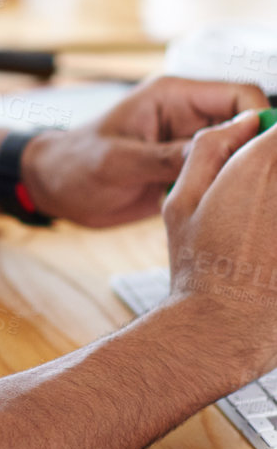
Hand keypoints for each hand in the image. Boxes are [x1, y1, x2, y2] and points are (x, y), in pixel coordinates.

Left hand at [18, 74, 269, 229]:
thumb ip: (169, 156)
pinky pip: (222, 176)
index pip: (239, 96)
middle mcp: (189, 116)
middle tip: (256, 185)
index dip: (260, 120)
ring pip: (239, 152)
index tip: (260, 155)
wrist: (54, 187)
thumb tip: (223, 148)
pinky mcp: (187, 170)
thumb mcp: (119, 161)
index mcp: (173, 96)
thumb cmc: (75, 164)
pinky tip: (226, 211)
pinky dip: (228, 191)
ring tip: (245, 202)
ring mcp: (190, 144)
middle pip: (248, 124)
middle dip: (257, 151)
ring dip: (244, 174)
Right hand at [161, 108, 276, 384]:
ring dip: (273, 201)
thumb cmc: (199, 267)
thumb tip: (242, 123)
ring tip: (258, 225)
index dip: (270, 134)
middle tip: (253, 198)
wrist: (225, 325)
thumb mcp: (180, 199)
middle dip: (271, 169)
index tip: (262, 147)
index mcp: (260, 163)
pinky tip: (268, 246)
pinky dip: (276, 229)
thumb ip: (209, 148)